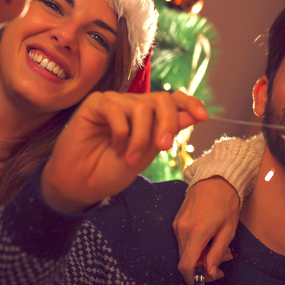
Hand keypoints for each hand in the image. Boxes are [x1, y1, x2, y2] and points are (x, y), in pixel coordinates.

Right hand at [41, 91, 207, 213]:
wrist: (81, 185)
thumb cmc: (110, 171)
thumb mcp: (146, 154)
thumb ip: (166, 133)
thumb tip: (194, 114)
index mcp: (147, 117)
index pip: (172, 100)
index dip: (189, 103)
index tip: (203, 117)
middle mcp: (132, 106)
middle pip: (161, 100)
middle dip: (168, 123)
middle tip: (163, 147)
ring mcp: (114, 103)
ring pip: (141, 107)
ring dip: (140, 137)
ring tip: (129, 158)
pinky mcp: (96, 103)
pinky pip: (117, 110)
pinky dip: (121, 132)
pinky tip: (114, 146)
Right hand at [174, 177, 238, 284]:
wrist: (216, 177)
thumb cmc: (226, 203)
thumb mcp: (228, 230)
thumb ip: (216, 253)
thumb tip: (208, 273)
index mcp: (196, 233)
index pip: (186, 266)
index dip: (193, 283)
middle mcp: (182, 230)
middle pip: (186, 262)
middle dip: (202, 271)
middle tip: (220, 269)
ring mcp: (177, 225)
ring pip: (184, 252)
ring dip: (200, 258)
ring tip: (221, 251)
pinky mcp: (177, 221)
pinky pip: (183, 242)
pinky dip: (196, 248)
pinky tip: (211, 242)